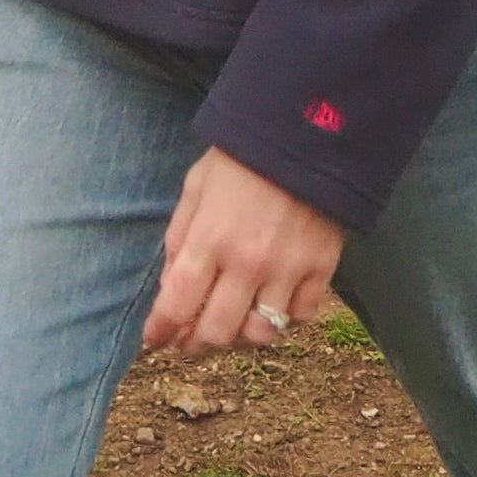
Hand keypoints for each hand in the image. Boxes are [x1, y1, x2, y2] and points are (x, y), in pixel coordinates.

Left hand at [143, 147, 346, 357]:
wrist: (307, 131)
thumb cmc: (243, 157)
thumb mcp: (196, 187)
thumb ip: (179, 237)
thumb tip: (171, 286)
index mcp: (210, 238)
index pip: (177, 305)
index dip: (161, 331)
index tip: (155, 338)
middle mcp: (248, 262)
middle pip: (217, 332)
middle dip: (196, 345)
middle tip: (190, 342)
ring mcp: (288, 268)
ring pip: (261, 333)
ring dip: (241, 338)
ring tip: (232, 326)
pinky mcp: (321, 267)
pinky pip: (302, 316)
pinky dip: (286, 319)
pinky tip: (273, 306)